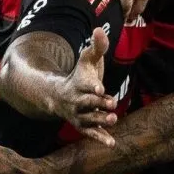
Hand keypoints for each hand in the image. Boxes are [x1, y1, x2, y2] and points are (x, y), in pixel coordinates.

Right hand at [56, 28, 119, 144]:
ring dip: (101, 120)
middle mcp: (78, 101)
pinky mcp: (83, 126)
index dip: (92, 86)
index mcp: (79, 84)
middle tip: (112, 103)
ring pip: (90, 119)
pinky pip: (91, 134)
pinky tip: (112, 144)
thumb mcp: (88, 60)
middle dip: (99, 103)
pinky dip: (100, 138)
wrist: (61, 96)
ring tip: (113, 119)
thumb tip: (99, 29)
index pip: (85, 85)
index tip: (99, 88)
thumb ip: (97, 47)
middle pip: (88, 103)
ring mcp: (80, 115)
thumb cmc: (80, 76)